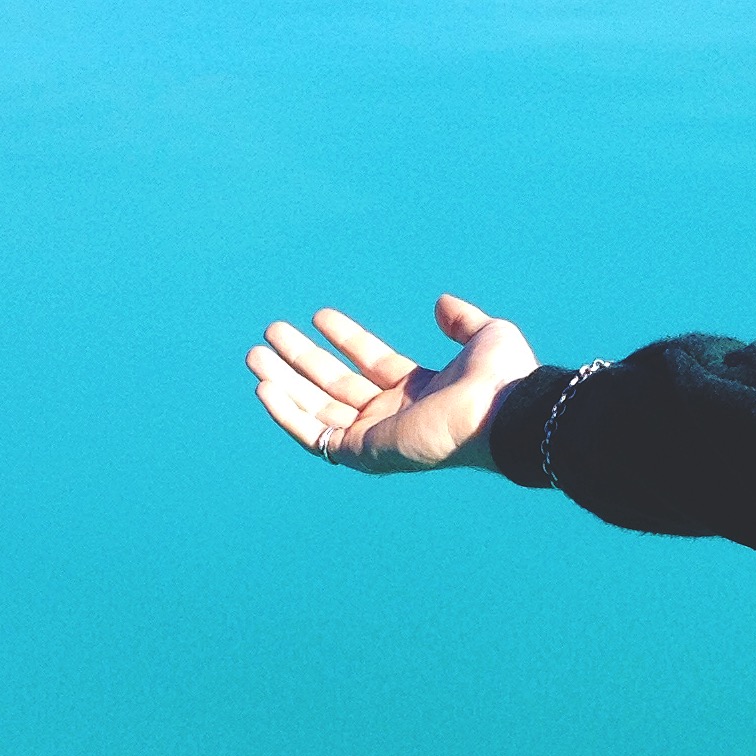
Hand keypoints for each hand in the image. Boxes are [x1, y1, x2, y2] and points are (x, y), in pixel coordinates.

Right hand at [247, 294, 537, 472]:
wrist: (501, 411)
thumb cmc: (501, 378)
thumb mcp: (485, 336)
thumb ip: (462, 322)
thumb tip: (441, 303)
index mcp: (417, 391)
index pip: (369, 363)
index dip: (344, 338)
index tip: (319, 316)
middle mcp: (392, 416)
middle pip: (334, 385)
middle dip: (301, 359)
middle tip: (272, 333)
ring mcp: (374, 436)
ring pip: (316, 408)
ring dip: (283, 382)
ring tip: (255, 355)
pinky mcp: (361, 452)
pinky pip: (314, 435)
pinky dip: (286, 413)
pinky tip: (264, 387)